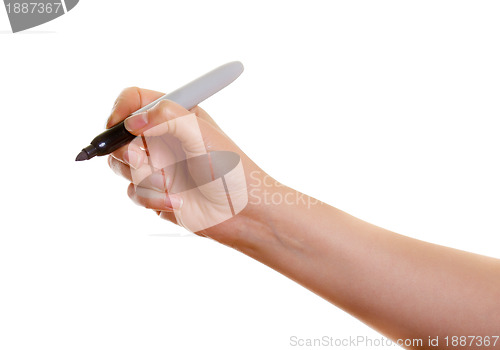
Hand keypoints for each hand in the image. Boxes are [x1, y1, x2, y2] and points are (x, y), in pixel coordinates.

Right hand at [107, 87, 274, 245]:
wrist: (242, 213)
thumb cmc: (231, 170)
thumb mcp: (202, 135)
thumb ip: (168, 117)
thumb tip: (133, 120)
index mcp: (175, 116)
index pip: (136, 100)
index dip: (121, 109)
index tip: (117, 123)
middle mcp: (162, 138)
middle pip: (120, 135)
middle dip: (126, 150)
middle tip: (141, 159)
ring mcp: (158, 166)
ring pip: (123, 166)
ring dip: (144, 178)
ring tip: (169, 185)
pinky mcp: (156, 191)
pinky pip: (134, 192)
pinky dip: (152, 198)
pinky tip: (177, 202)